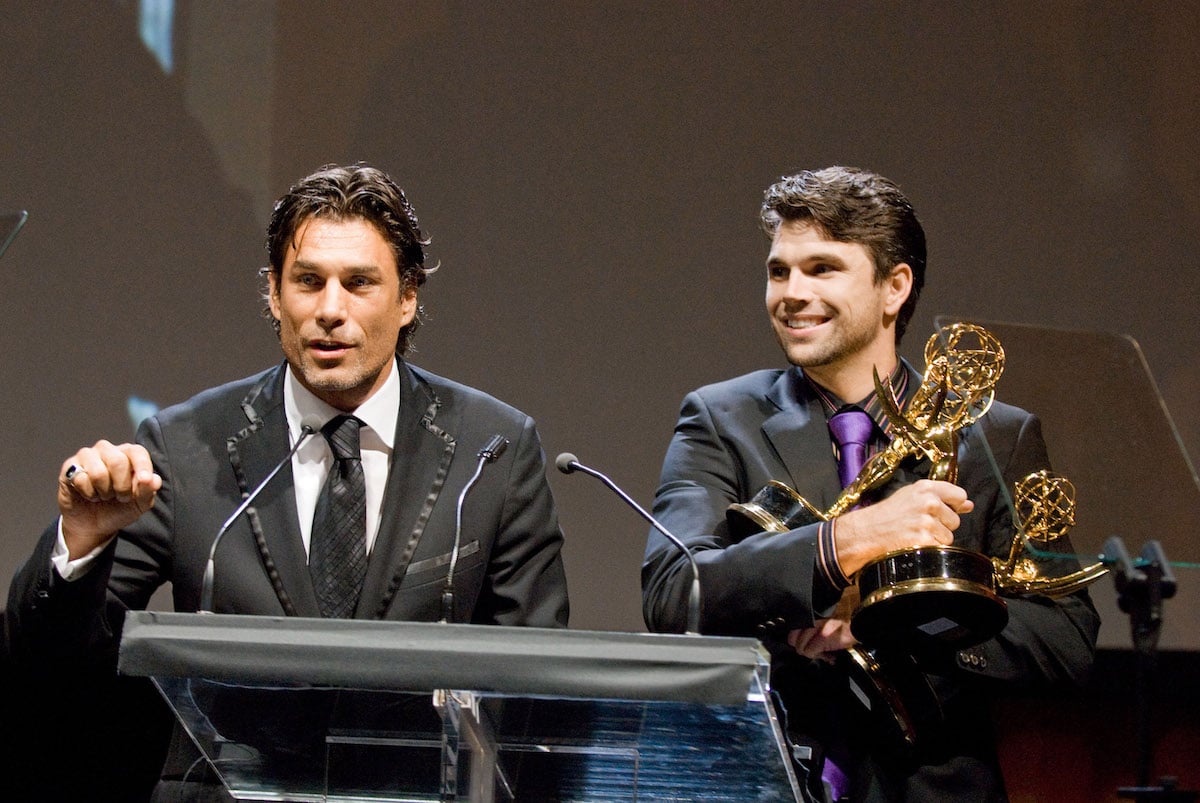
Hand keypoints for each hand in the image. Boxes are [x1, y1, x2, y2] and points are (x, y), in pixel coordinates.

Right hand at [58, 441, 161, 558]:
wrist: (93, 524)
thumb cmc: (119, 509)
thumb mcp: (140, 504)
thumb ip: (148, 490)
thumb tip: (153, 479)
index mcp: (129, 454)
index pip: (138, 452)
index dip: (143, 466)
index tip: (144, 481)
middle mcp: (108, 450)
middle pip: (118, 461)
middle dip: (121, 486)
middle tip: (119, 496)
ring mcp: (87, 456)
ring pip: (98, 472)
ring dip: (103, 491)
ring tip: (103, 495)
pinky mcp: (69, 467)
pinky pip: (80, 479)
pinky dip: (88, 493)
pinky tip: (89, 494)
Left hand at [788, 618, 855, 662]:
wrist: (853, 630)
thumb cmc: (837, 632)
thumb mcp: (819, 629)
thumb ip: (807, 635)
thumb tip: (798, 648)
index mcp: (807, 620)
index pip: (790, 635)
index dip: (798, 644)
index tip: (808, 647)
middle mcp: (809, 623)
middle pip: (792, 642)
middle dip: (803, 650)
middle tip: (816, 651)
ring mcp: (814, 630)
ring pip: (801, 648)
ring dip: (813, 654)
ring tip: (824, 653)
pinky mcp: (821, 638)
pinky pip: (810, 652)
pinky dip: (819, 656)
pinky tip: (828, 654)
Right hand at [834, 479, 973, 576]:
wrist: (866, 531)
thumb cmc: (886, 514)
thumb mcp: (910, 496)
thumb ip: (940, 497)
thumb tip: (968, 504)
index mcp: (926, 488)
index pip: (959, 495)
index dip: (953, 506)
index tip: (942, 512)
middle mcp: (928, 502)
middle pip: (955, 520)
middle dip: (942, 526)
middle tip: (920, 525)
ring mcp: (927, 521)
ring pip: (948, 537)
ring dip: (935, 539)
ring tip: (915, 535)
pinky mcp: (924, 539)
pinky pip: (939, 548)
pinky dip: (929, 549)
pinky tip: (914, 544)